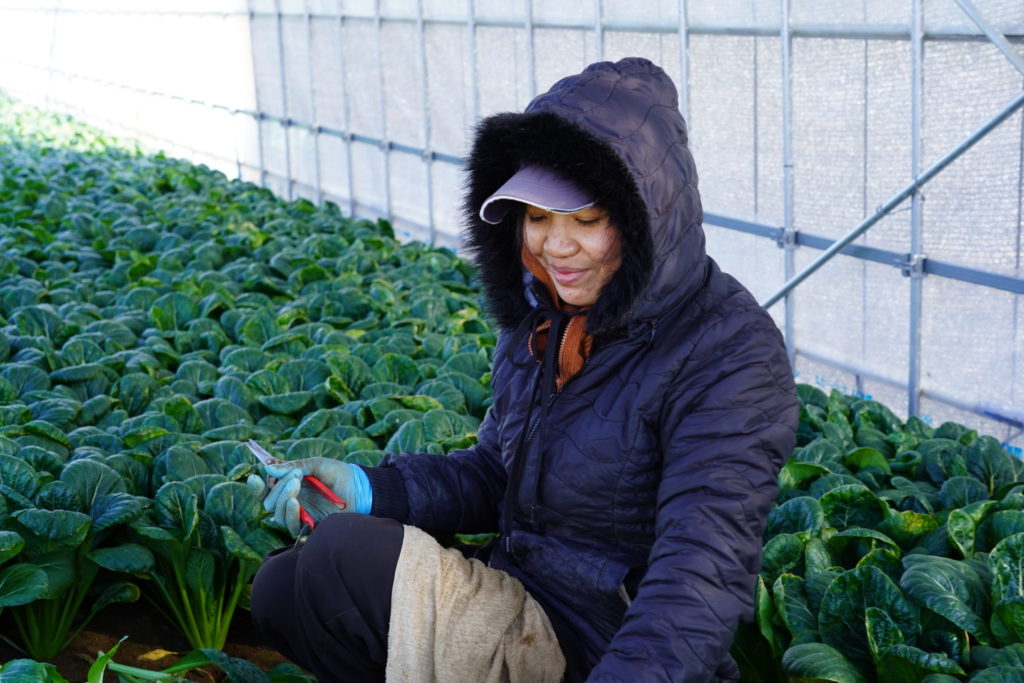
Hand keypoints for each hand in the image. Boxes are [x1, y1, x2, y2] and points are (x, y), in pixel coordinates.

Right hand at [251, 458, 372, 535]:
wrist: (361, 488)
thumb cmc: (340, 474)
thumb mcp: (316, 464)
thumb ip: (294, 465)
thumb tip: (268, 465)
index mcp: (290, 487)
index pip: (266, 490)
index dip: (257, 487)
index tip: (254, 478)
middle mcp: (292, 502)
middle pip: (270, 502)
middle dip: (278, 488)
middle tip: (295, 475)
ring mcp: (300, 515)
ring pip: (278, 514)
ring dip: (283, 498)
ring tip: (296, 484)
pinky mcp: (310, 526)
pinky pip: (292, 525)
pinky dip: (291, 513)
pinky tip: (295, 502)